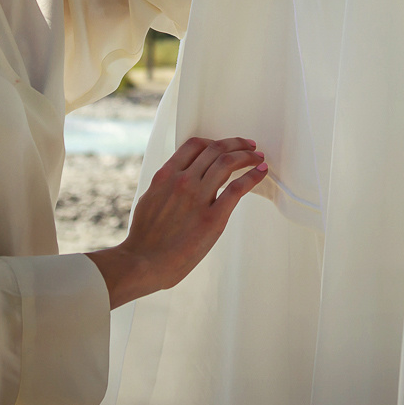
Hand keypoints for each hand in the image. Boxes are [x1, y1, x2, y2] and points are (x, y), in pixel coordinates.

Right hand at [86, 136, 265, 308]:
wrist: (142, 263)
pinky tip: (261, 172)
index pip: (195, 145)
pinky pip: (238, 188)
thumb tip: (179, 179)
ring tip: (258, 157)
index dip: (214, 141)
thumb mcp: (150, 199)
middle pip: (215, 149)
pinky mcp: (212, 218)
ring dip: (247, 156)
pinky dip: (253, 176)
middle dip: (236, 144)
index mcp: (166, 175)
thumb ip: (167, 185)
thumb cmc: (144, 238)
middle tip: (249, 146)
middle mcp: (183, 181)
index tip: (225, 144)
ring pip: (228, 162)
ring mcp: (198, 198)